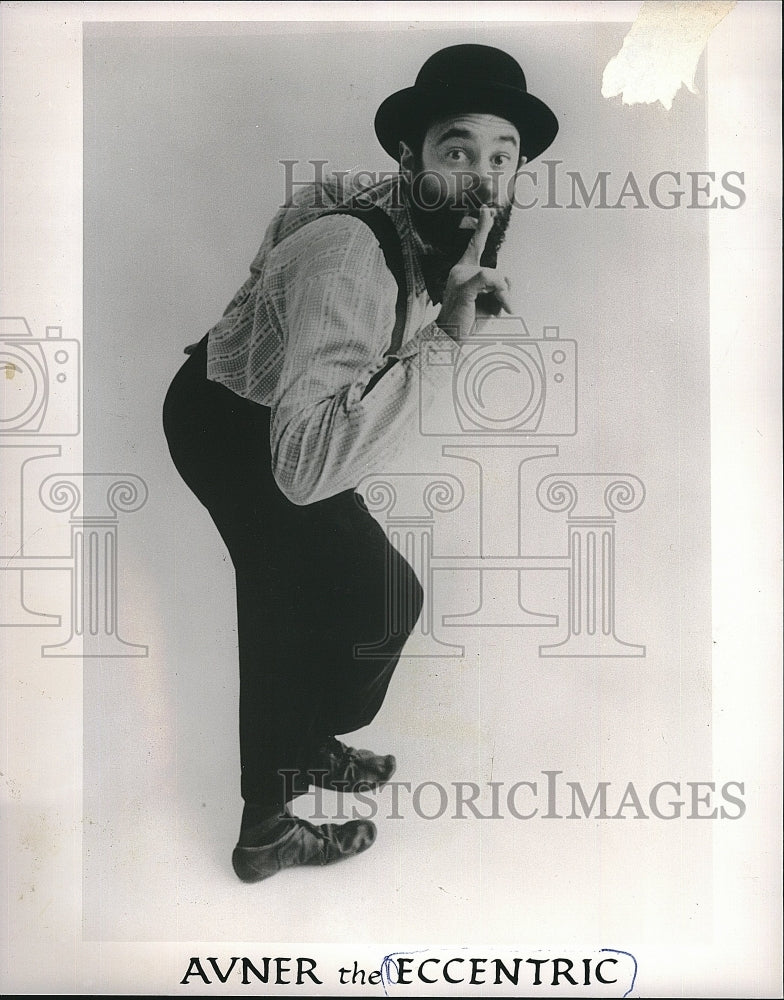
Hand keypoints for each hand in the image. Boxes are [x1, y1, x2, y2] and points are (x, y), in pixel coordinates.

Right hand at [435, 205, 512, 343]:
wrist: (451, 338)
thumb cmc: (467, 322)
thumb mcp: (489, 303)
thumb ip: (499, 288)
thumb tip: (508, 280)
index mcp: (463, 271)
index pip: (474, 245)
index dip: (482, 227)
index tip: (486, 210)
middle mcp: (459, 270)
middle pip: (495, 269)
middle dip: (504, 290)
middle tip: (508, 307)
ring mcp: (459, 276)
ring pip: (495, 275)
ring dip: (504, 295)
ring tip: (501, 311)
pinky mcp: (464, 285)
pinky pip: (489, 278)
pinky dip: (500, 291)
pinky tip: (502, 305)